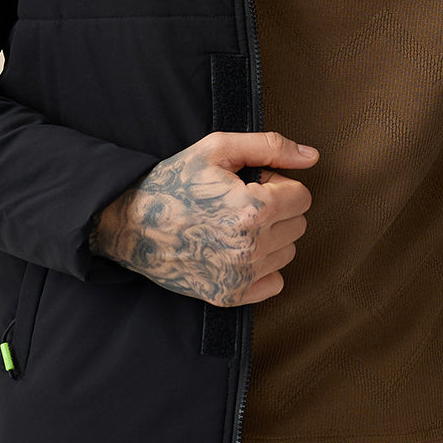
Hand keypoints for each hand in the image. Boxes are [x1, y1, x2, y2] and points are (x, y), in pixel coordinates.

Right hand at [90, 130, 317, 305]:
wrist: (131, 224)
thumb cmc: (174, 182)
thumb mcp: (217, 149)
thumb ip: (270, 147)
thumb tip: (311, 157)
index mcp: (252, 209)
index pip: (302, 197)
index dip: (277, 183)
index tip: (252, 182)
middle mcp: (250, 247)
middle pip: (298, 225)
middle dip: (277, 208)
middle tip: (240, 200)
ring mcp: (240, 276)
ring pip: (287, 252)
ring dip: (270, 236)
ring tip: (235, 223)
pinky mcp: (229, 295)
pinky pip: (274, 282)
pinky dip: (262, 266)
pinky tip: (236, 249)